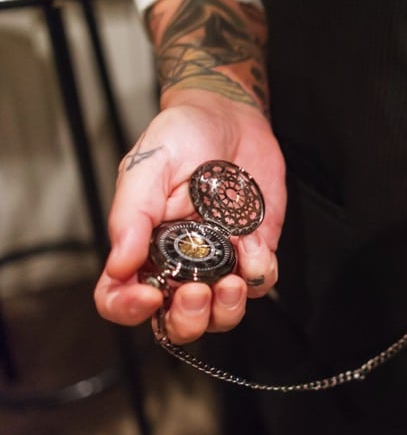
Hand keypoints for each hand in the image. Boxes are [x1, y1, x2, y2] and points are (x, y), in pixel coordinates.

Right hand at [93, 99, 285, 343]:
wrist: (230, 114)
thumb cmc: (181, 135)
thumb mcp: (146, 166)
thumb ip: (132, 216)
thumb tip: (119, 266)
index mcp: (142, 247)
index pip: (121, 297)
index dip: (129, 309)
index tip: (148, 296)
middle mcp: (180, 262)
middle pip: (178, 320)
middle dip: (188, 319)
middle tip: (197, 291)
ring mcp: (220, 259)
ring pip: (222, 313)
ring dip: (227, 309)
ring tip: (231, 282)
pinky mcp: (256, 249)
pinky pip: (260, 281)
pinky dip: (260, 274)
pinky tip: (254, 246)